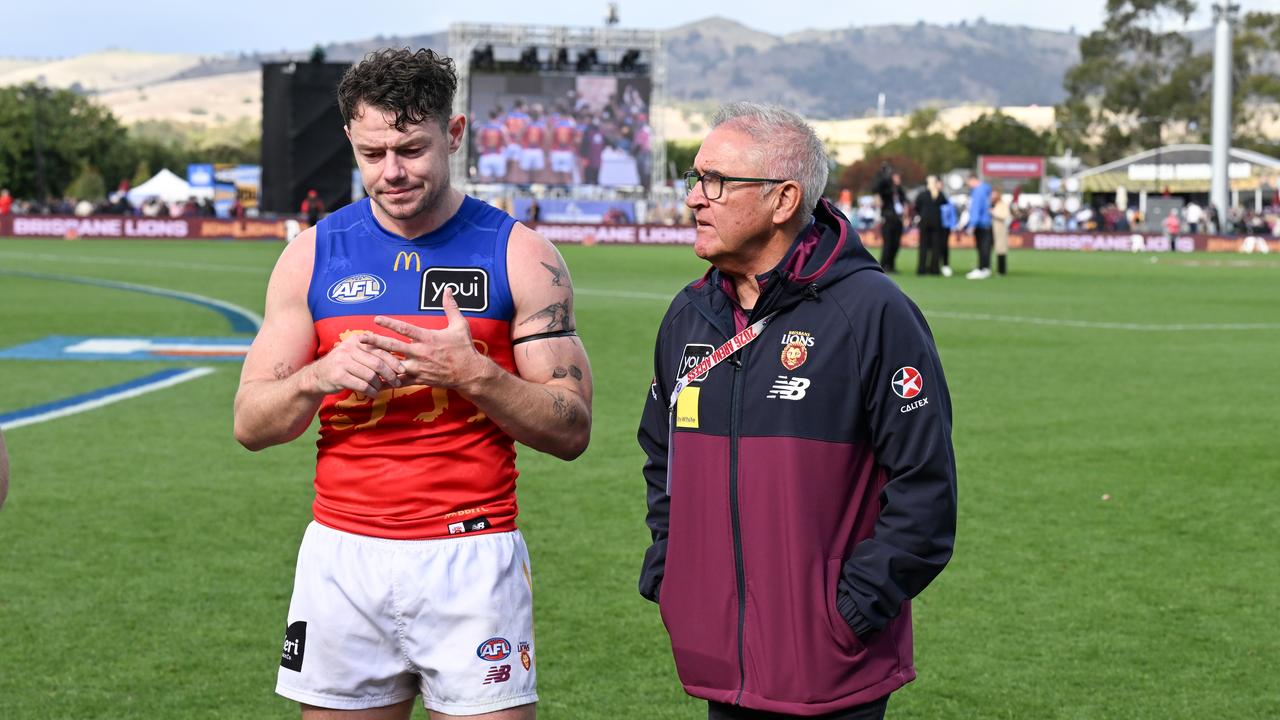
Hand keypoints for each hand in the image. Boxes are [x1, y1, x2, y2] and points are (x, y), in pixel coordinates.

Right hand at [307, 332, 404, 396]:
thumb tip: (398, 360)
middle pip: (377, 363)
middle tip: (397, 383)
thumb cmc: (343, 365)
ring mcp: (342, 362)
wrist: (317, 375)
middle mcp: (349, 348)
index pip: (380, 349)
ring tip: (382, 389)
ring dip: (380, 385)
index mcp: (356, 340)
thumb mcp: (355, 353)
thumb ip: (372, 352)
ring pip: (371, 375)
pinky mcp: (338, 376)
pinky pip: (362, 385)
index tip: (403, 370)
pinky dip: (371, 392)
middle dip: (390, 375)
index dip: (394, 361)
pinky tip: (373, 394)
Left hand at [365, 288, 491, 391]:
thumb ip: (451, 307)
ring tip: (362, 359)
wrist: (470, 374)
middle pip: (393, 346)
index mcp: (428, 338)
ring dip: (378, 361)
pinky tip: (374, 381)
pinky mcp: (419, 379)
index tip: (377, 318)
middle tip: (360, 337)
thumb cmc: (465, 349)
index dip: (390, 323)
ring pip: (393, 364)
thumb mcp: (460, 325)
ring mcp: (418, 367)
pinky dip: (387, 381)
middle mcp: (420, 353)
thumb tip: (448, 289)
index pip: (405, 329)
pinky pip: (400, 381)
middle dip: (376, 341)